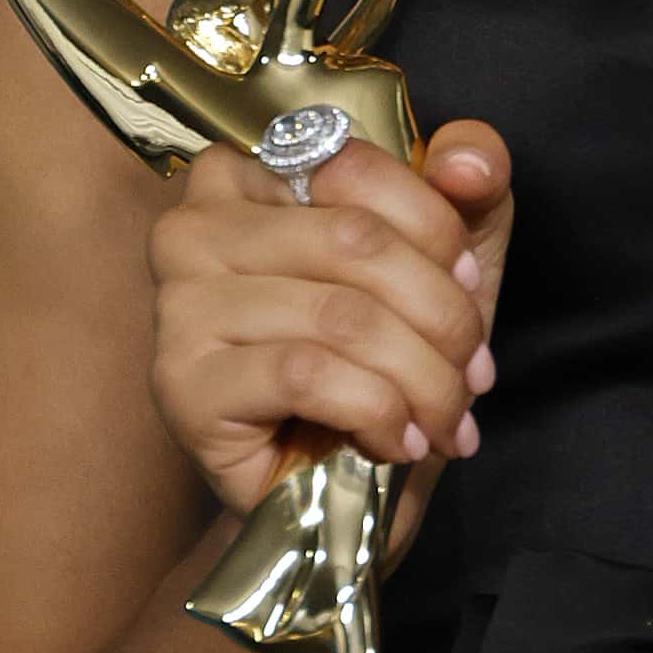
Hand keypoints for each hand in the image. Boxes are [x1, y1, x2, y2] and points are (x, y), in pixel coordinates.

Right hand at [144, 114, 510, 526]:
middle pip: (353, 239)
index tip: (471, 286)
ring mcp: (177, 305)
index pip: (353, 165)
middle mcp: (194, 226)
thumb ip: (472, 182)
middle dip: (441, 314)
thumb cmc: (384, 359)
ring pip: (339, 315)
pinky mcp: (182, 384)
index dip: (436, 229)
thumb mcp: (449, 256)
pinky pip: (305, 375)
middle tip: (475, 370)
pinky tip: (396, 440)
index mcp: (248, 174)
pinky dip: (375, 411)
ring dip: (422, 377)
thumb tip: (465, 162)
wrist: (337, 490)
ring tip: (445, 417)